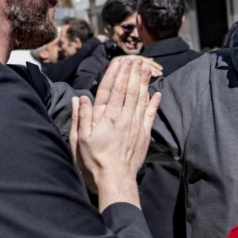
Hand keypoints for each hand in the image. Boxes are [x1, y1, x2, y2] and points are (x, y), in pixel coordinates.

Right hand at [70, 58, 161, 210]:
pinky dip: (154, 102)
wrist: (115, 178)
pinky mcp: (144, 134)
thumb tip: (80, 98)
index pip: (111, 89)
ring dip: (143, 82)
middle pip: (128, 89)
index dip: (116, 73)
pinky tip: (157, 92)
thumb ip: (81, 117)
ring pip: (141, 98)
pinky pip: (150, 114)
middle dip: (131, 72)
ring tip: (145, 68)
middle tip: (135, 59)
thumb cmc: (94, 160)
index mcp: (106, 117)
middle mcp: (122, 117)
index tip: (120, 61)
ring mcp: (135, 124)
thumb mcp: (80, 139)